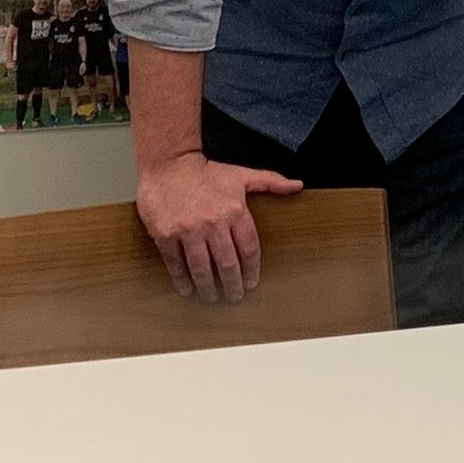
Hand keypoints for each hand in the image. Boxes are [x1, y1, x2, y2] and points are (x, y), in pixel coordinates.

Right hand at [134, 148, 299, 302]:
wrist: (168, 164)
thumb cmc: (206, 172)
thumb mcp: (241, 175)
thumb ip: (271, 182)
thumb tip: (298, 185)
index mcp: (235, 211)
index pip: (249, 249)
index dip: (251, 271)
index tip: (251, 284)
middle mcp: (213, 223)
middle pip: (227, 264)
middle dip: (232, 285)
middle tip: (234, 297)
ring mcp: (187, 230)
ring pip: (201, 268)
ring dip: (208, 288)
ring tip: (211, 298)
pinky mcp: (165, 235)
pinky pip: (175, 264)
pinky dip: (181, 280)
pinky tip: (187, 290)